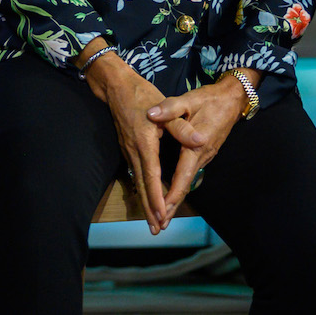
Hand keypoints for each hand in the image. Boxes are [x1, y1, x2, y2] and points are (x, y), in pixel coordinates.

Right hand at [85, 55, 172, 234]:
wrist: (116, 86)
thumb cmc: (142, 95)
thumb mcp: (165, 108)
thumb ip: (182, 127)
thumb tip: (200, 141)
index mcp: (144, 144)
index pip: (152, 177)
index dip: (156, 198)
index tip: (162, 215)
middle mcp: (133, 151)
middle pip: (142, 186)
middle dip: (149, 209)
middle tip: (156, 230)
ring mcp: (128, 150)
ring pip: (137, 181)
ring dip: (144, 202)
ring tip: (152, 221)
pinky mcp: (127, 148)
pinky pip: (135, 174)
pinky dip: (141, 189)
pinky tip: (145, 196)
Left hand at [144, 77, 250, 225]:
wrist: (231, 99)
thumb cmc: (209, 99)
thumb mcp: (188, 100)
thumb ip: (169, 108)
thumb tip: (151, 114)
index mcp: (196, 146)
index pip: (183, 175)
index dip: (172, 194)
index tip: (163, 209)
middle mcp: (202, 156)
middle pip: (185, 185)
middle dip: (172, 205)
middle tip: (160, 225)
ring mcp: (205, 156)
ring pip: (188, 181)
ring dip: (175, 199)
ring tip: (162, 216)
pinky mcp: (205, 153)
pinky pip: (190, 174)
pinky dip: (180, 187)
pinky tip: (172, 194)